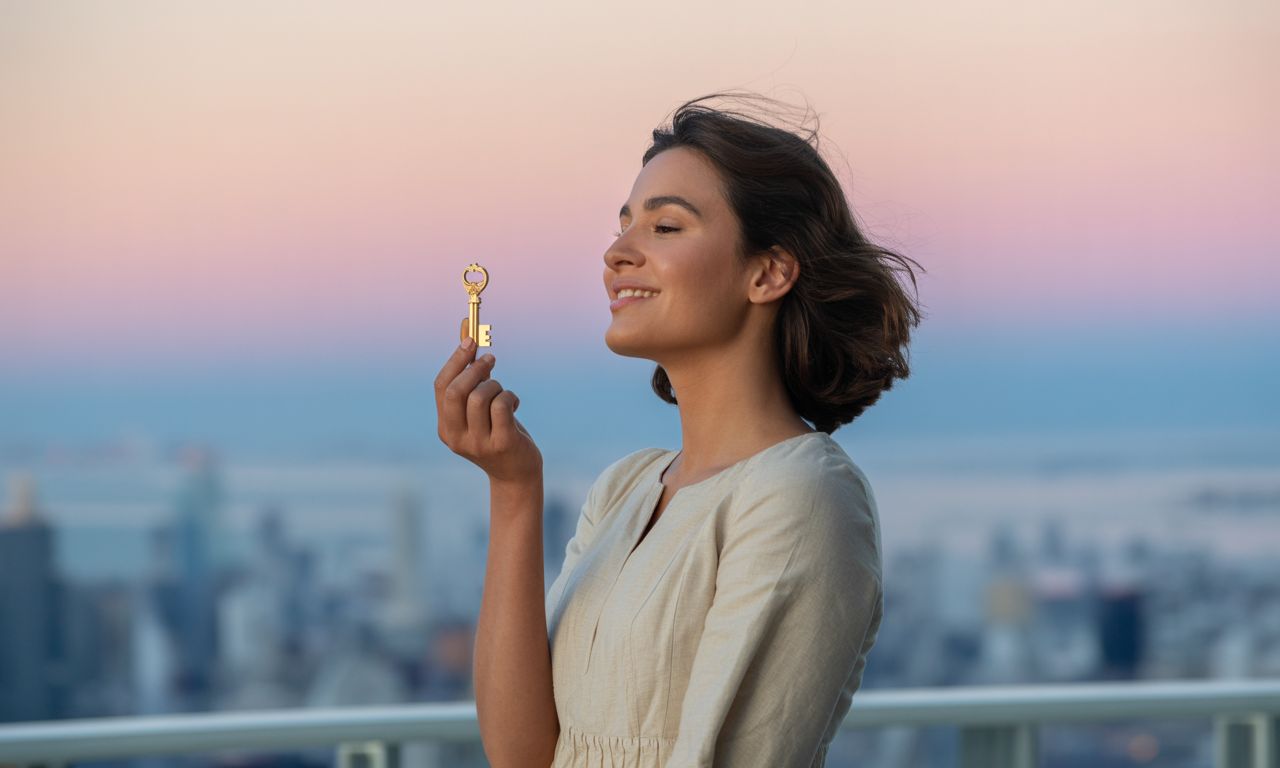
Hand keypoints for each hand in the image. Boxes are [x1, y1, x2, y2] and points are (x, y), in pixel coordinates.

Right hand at [435, 318, 541, 484]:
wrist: (516, 474)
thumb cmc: (498, 433)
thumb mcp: (480, 409)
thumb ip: (471, 378)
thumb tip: (468, 335)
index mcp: (445, 427)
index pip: (441, 387)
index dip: (455, 360)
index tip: (470, 341)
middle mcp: (456, 437)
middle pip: (455, 392)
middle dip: (474, 369)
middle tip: (491, 360)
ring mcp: (477, 443)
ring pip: (480, 397)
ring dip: (496, 385)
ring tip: (503, 392)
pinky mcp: (501, 443)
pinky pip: (501, 405)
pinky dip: (510, 396)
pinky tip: (514, 404)